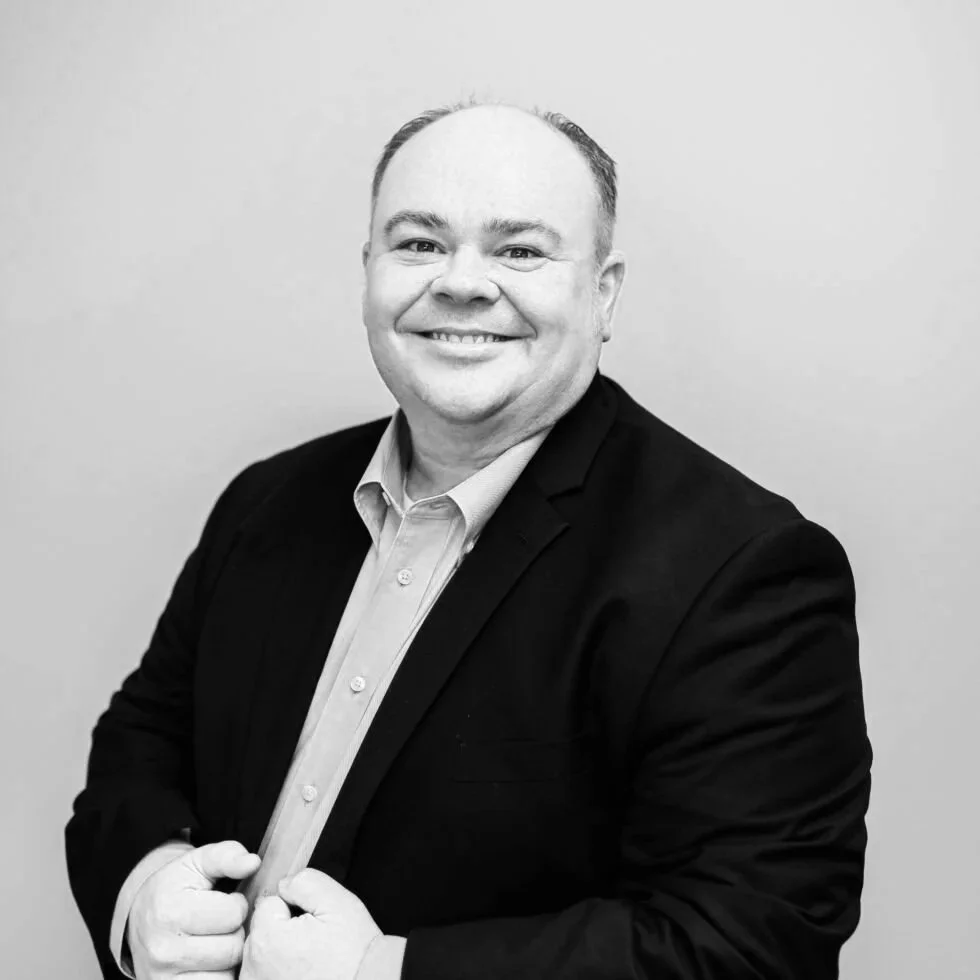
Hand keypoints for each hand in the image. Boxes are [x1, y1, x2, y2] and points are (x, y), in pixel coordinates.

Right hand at [128, 839, 260, 979]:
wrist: (139, 921)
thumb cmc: (175, 888)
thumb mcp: (198, 862)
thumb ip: (227, 856)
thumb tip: (252, 863)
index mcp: (170, 911)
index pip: (233, 914)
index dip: (237, 905)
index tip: (225, 902)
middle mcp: (163, 949)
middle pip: (233, 947)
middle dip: (235, 933)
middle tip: (221, 925)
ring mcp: (164, 977)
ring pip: (227, 973)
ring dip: (229, 958)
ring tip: (216, 942)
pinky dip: (219, 977)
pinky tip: (210, 962)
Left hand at [241, 868, 381, 979]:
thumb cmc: (354, 954)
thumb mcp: (337, 902)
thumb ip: (304, 881)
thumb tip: (284, 884)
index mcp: (267, 938)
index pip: (268, 903)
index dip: (292, 908)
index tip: (311, 924)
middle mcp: (253, 967)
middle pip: (261, 929)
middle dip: (283, 930)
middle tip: (314, 943)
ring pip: (261, 953)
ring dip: (278, 953)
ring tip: (309, 962)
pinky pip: (264, 973)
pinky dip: (279, 972)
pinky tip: (302, 974)